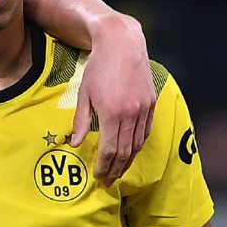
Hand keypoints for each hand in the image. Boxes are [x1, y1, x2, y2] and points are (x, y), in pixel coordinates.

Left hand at [73, 14, 154, 187]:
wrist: (122, 44)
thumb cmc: (98, 68)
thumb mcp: (84, 94)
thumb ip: (80, 122)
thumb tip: (74, 145)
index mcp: (112, 113)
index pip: (109, 150)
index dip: (104, 167)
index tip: (98, 178)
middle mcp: (131, 114)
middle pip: (124, 152)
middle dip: (115, 170)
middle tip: (108, 182)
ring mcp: (144, 109)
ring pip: (137, 145)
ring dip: (127, 162)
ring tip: (118, 172)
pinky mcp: (152, 103)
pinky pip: (146, 132)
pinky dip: (138, 146)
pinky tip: (130, 154)